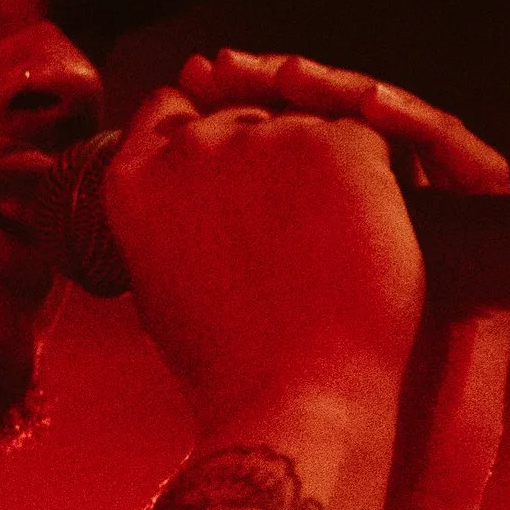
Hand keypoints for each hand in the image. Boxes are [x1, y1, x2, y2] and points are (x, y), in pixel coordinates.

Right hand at [103, 48, 424, 432]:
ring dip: (326, 169)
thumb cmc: (232, 364)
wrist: (295, 397)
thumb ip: (167, 217)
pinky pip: (365, 141)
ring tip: (335, 246)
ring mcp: (263, 139)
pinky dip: (376, 182)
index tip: (239, 180)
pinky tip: (369, 235)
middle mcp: (190, 146)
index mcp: (133, 180)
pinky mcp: (337, 145)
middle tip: (302, 234)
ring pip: (308, 124)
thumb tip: (183, 189)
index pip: (171, 111)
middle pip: (245, 114)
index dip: (210, 136)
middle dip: (273, 156)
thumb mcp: (160, 284)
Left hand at [179, 50, 509, 509]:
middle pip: (345, 123)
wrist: (338, 463)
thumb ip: (191, 253)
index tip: (189, 84)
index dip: (246, 105)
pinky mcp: (486, 256)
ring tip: (297, 76)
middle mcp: (377, 230)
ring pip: (405, 132)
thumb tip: (130, 199)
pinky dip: (419, 126)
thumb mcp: (211, 307)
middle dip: (288, 85)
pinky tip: (367, 107)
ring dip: (351, 92)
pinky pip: (467, 162)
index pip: (293, 140)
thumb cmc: (274, 402)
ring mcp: (435, 240)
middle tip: (229, 65)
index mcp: (313, 236)